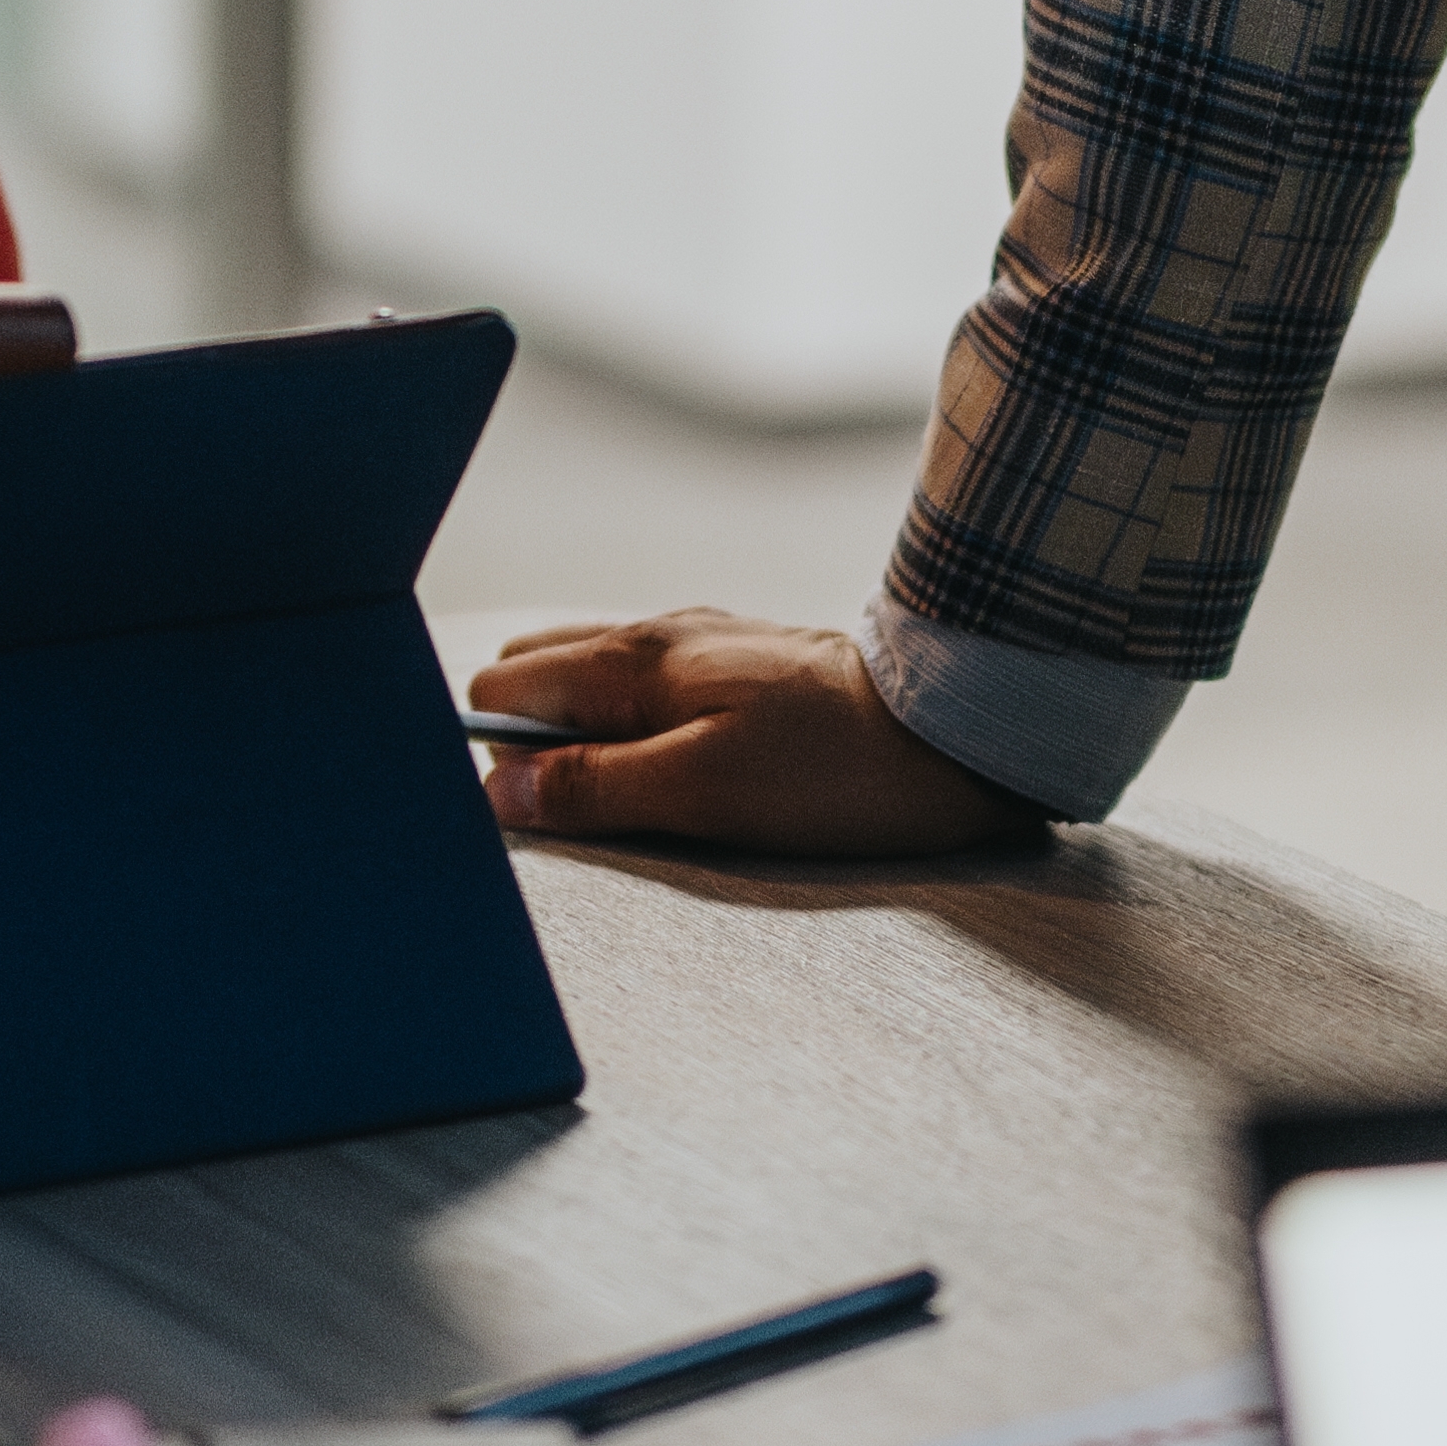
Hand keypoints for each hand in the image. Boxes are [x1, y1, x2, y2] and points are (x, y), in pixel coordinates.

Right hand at [476, 608, 1045, 855]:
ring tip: (624, 799)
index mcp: (633, 661)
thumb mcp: (702, 795)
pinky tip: (675, 770)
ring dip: (582, 734)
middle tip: (575, 810)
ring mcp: (700, 644)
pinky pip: (646, 687)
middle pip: (534, 675)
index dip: (491, 754)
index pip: (499, 689)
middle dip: (526, 738)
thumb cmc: (834, 772)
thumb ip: (592, 787)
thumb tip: (496, 793)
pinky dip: (631, 725)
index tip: (528, 808)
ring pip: (590, 679)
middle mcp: (656, 635)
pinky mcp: (742, 664)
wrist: (955, 731)